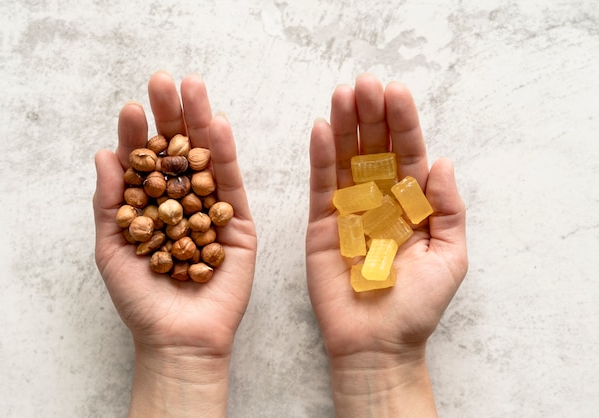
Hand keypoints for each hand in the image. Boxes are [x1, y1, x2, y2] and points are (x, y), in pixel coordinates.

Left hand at [93, 71, 256, 416]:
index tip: (131, 107)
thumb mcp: (112, 247)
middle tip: (164, 81)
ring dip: (200, 122)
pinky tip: (218, 124)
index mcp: (152, 207)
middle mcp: (184, 203)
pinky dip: (227, 155)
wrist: (179, 338)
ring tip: (192, 88)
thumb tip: (102, 154)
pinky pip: (233, 185)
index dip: (138, 134)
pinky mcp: (240, 224)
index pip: (146, 162)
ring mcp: (214, 211)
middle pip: (179, 152)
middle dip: (171, 116)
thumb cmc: (141, 299)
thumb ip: (109, 202)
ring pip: (207, 160)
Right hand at [306, 74, 466, 415]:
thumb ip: (446, 209)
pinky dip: (320, 157)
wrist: (377, 342)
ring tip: (343, 93)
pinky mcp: (321, 223)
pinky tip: (321, 128)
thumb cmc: (417, 306)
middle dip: (371, 115)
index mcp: (412, 205)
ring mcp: (348, 209)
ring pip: (346, 159)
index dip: (403, 123)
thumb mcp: (450, 257)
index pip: (409, 155)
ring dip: (344, 125)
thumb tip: (442, 161)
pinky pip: (320, 184)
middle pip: (375, 149)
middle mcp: (379, 200)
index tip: (396, 91)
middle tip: (365, 83)